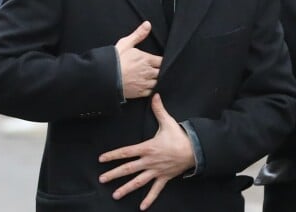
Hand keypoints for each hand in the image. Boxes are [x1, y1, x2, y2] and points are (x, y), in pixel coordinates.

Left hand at [99, 94, 195, 209]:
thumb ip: (159, 109)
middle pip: (128, 169)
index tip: (101, 159)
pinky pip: (155, 190)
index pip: (126, 152)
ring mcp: (155, 171)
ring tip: (115, 195)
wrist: (193, 149)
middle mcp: (149, 161)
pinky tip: (142, 207)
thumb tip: (155, 95)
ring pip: (138, 181)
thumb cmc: (179, 136)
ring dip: (126, 189)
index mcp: (147, 148)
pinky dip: (149, 198)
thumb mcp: (168, 121)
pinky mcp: (163, 177)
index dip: (113, 155)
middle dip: (114, 174)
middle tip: (102, 179)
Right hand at [115, 21, 161, 99]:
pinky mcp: (139, 93)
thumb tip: (148, 24)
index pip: (162, 61)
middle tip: (160, 70)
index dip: (163, 61)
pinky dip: (153, 90)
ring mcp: (144, 83)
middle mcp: (148, 72)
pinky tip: (151, 88)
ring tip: (156, 78)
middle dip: (161, 70)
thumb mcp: (126, 43)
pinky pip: (151, 92)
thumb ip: (138, 34)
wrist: (104, 77)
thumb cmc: (115, 60)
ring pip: (158, 82)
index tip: (161, 61)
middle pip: (161, 72)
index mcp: (147, 59)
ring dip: (158, 80)